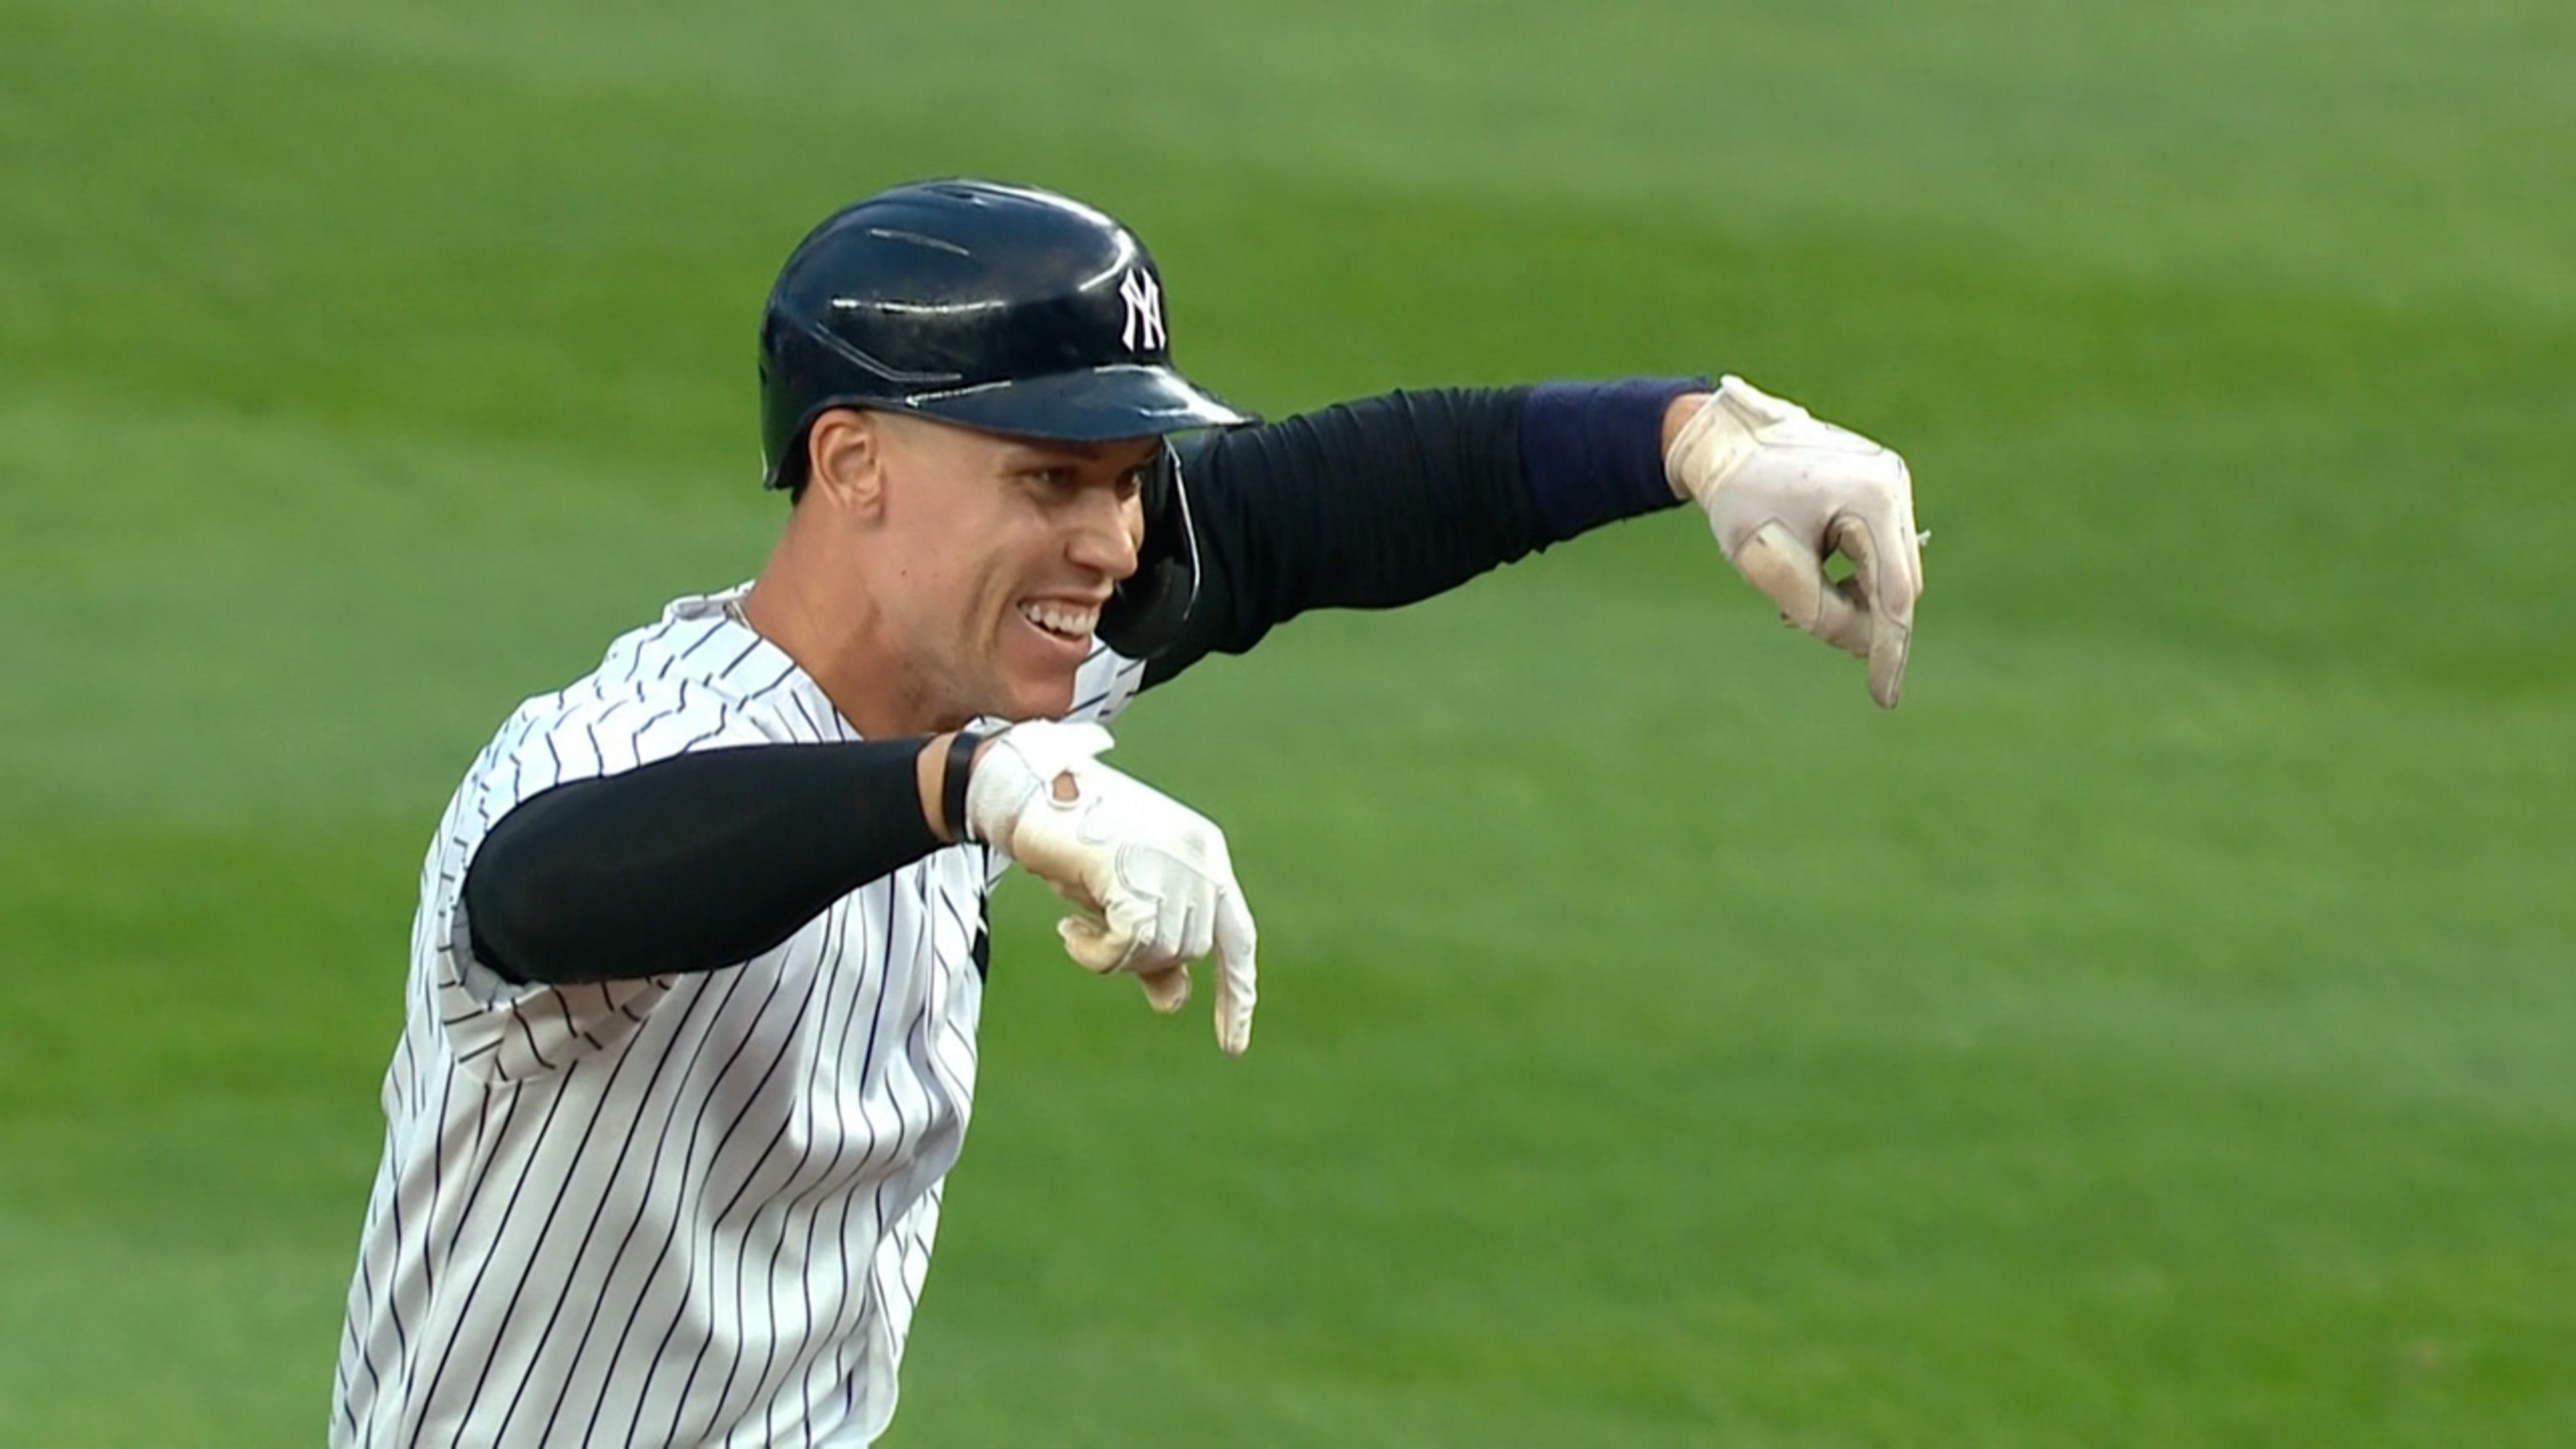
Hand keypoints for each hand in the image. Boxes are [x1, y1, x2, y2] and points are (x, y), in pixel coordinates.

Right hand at [964, 721, 1258, 1054]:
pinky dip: (1094, 955)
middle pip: (1187, 951)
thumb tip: (1174, 1002)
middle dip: (1140, 959)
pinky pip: (1125, 951)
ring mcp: (1169, 864)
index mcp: (1207, 852)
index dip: (1236, 993)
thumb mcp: (1124, 894)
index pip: (1236, 936)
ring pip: (1157, 954)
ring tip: (1080, 922)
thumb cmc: (1076, 839)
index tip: (1233, 1046)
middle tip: (1093, 931)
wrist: (1027, 789)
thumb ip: (1154, 941)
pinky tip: (1068, 930)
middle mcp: (1199, 857)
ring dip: (1112, 954)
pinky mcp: (1132, 874)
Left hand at [1665, 376, 1924, 707]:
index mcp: (1872, 497)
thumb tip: (1863, 643)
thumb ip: (1816, 609)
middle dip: (1860, 621)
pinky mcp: (1878, 487)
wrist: (1723, 438)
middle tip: (1797, 621)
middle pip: (1895, 584)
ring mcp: (1889, 482)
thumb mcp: (1764, 561)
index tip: (1883, 698)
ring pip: (1887, 571)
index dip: (1887, 650)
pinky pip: (1875, 552)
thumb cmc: (1738, 497)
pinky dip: (1850, 577)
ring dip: (1851, 598)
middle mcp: (1892, 484)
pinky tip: (1810, 577)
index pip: (1892, 593)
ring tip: (1790, 596)